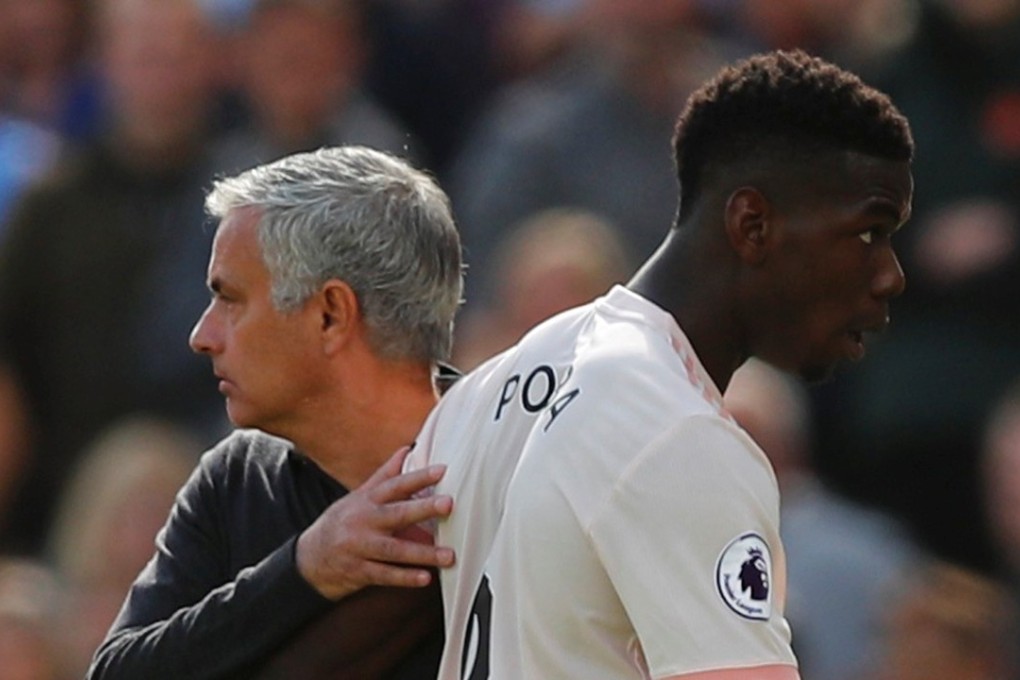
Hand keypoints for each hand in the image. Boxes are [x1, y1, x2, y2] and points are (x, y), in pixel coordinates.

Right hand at [296, 446, 454, 600]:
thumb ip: (385, 475)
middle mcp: (363, 521)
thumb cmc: (342, 522)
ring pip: (394, 550)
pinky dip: (404, 577)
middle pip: (396, 514)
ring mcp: (359, 547)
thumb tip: (407, 450)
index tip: (442, 470)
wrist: (309, 558)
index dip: (418, 477)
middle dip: (423, 509)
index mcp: (366, 500)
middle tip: (449, 505)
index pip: (395, 485)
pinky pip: (384, 575)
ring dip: (423, 553)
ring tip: (448, 555)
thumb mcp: (359, 496)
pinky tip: (425, 578)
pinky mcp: (358, 571)